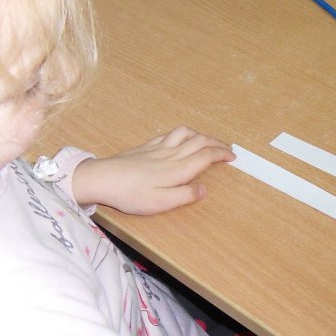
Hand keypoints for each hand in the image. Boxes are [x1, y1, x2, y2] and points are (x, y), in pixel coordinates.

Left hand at [70, 127, 234, 213]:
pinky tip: (182, 138)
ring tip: (209, 140)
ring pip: (186, 133)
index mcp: (178, 169)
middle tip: (228, 148)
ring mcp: (159, 147)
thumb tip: (204, 190)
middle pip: (200, 141)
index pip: (206, 156)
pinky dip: (184, 133)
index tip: (232, 157)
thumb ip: (184, 196)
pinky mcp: (147, 146)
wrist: (102, 179)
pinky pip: (171, 133)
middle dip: (217, 142)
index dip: (222, 154)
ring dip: (202, 134)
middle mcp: (171, 155)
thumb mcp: (160, 203)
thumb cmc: (131, 195)